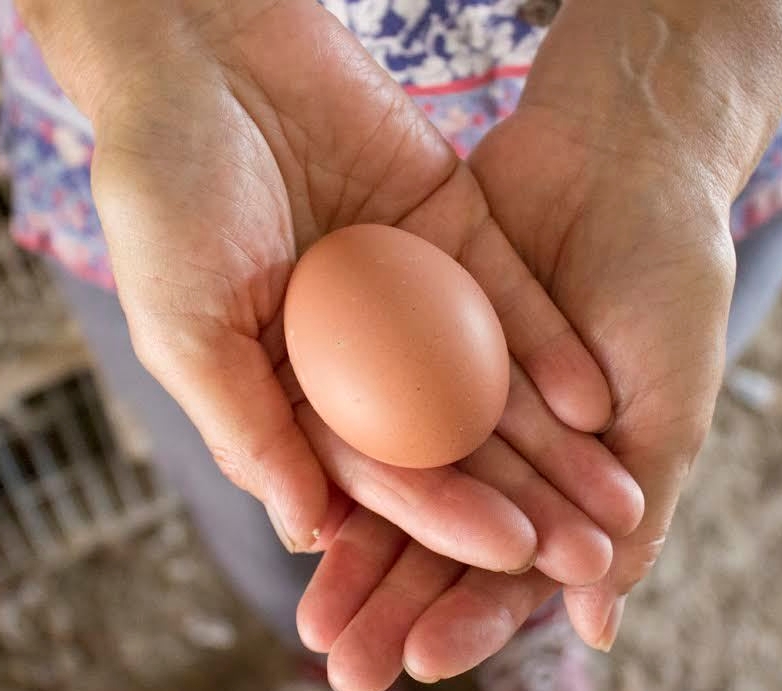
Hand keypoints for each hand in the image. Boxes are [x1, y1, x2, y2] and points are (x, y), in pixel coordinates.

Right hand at [20, 0, 640, 577]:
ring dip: (553, 442)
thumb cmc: (164, 191)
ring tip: (616, 494)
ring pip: (489, 384)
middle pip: (448, 442)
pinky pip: (508, 299)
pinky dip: (549, 347)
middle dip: (517, 497)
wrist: (202, 48)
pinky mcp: (450, 232)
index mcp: (287, 388)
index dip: (440, 514)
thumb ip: (247, 426)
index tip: (506, 549)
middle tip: (584, 550)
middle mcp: (354, 355)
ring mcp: (407, 294)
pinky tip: (596, 399)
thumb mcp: (186, 323)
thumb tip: (309, 532)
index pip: (373, 470)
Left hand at [300, 106, 735, 690]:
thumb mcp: (668, 407)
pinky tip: (301, 496)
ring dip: (356, 548)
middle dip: (393, 601)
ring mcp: (443, 389)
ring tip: (312, 610)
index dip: (471, 614)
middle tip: (345, 665)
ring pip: (392, 484)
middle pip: (436, 538)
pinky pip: (365, 404)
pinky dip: (341, 451)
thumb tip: (597, 629)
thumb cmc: (669, 286)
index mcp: (561, 473)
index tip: (427, 661)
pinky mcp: (402, 335)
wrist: (625, 159)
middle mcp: (494, 442)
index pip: (509, 563)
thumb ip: (637, 516)